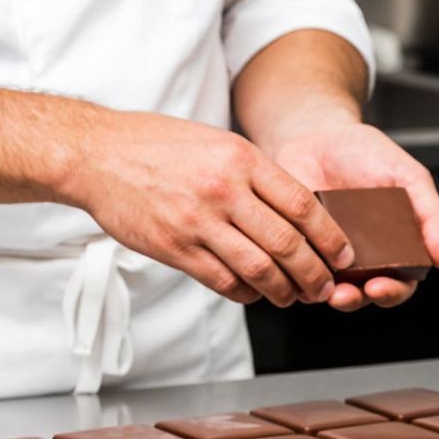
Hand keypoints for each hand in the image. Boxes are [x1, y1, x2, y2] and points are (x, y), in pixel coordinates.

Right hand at [59, 111, 354, 306]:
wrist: (95, 154)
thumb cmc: (155, 145)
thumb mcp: (215, 142)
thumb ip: (252, 172)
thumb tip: (291, 207)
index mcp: (241, 159)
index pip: (304, 205)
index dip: (331, 237)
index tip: (343, 254)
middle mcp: (224, 190)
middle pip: (288, 243)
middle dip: (314, 273)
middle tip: (324, 287)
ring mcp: (198, 221)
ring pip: (259, 268)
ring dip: (283, 290)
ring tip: (292, 297)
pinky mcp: (175, 247)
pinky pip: (222, 280)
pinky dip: (245, 293)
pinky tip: (253, 294)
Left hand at [269, 122, 438, 311]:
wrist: (317, 135)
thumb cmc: (366, 154)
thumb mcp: (409, 178)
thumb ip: (432, 217)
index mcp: (395, 249)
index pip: (400, 284)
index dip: (392, 292)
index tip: (380, 287)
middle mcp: (362, 260)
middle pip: (364, 295)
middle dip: (357, 299)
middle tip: (349, 294)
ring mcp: (328, 257)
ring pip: (328, 292)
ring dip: (326, 295)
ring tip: (325, 288)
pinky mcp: (298, 250)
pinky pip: (295, 274)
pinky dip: (296, 277)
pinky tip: (295, 266)